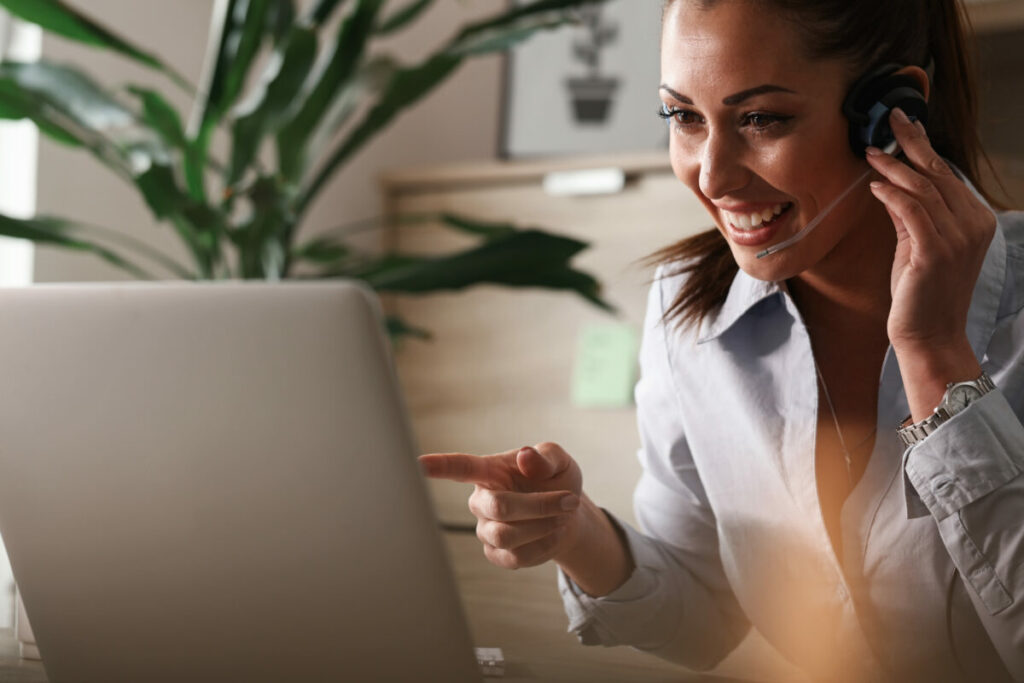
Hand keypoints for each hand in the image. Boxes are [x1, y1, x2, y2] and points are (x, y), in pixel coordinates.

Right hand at [419, 442, 583, 569]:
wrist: (567, 514)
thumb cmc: (556, 480)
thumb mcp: (559, 461)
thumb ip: (545, 456)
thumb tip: (525, 457)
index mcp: (489, 471)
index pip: (460, 467)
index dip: (439, 466)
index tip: (417, 463)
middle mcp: (480, 500)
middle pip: (498, 508)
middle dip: (539, 506)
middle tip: (569, 500)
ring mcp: (485, 529)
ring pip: (506, 536)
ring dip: (543, 526)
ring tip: (562, 515)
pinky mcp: (495, 553)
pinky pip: (515, 558)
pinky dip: (543, 546)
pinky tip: (552, 533)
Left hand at [865, 107, 996, 354]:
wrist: (929, 336)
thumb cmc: (920, 294)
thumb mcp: (916, 246)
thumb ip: (911, 217)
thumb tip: (891, 186)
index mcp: (975, 221)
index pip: (947, 175)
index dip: (924, 147)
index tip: (904, 124)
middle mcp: (973, 225)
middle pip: (939, 173)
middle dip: (912, 142)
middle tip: (890, 118)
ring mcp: (958, 238)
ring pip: (925, 188)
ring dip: (895, 167)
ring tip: (871, 153)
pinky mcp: (936, 252)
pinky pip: (912, 211)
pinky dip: (892, 194)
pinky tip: (874, 186)